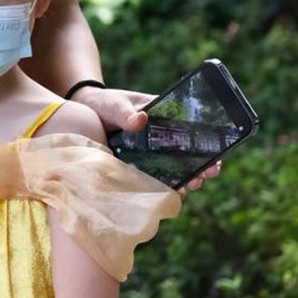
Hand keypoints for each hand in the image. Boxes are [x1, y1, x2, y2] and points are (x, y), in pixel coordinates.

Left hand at [71, 83, 220, 191]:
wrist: (83, 115)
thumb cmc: (105, 104)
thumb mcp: (116, 105)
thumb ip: (126, 113)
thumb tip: (140, 120)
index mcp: (162, 119)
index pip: (190, 131)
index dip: (204, 144)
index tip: (215, 153)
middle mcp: (159, 138)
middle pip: (185, 153)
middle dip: (200, 164)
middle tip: (209, 172)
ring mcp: (149, 154)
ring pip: (172, 168)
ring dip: (184, 177)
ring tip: (192, 185)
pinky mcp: (136, 166)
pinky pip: (151, 177)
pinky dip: (160, 186)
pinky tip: (169, 193)